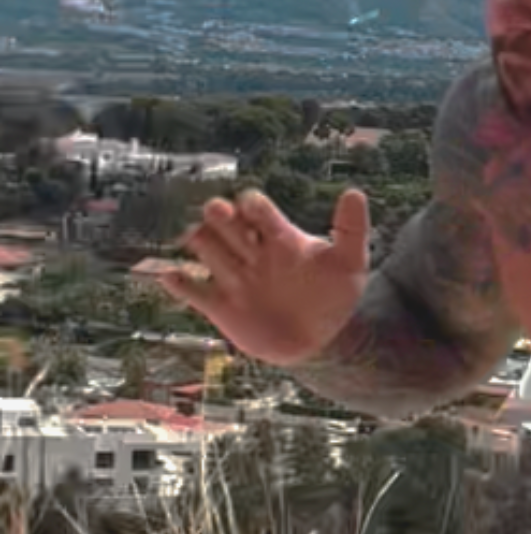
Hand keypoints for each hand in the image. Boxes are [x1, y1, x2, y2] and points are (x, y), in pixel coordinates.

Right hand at [159, 188, 370, 365]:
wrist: (323, 340)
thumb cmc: (335, 295)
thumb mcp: (350, 262)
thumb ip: (352, 229)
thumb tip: (355, 193)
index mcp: (280, 237)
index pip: (257, 209)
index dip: (252, 205)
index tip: (253, 208)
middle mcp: (251, 251)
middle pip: (224, 222)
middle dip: (219, 214)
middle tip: (218, 212)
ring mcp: (234, 277)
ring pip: (204, 247)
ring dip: (199, 240)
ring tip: (197, 239)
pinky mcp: (221, 305)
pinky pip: (192, 290)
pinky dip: (178, 282)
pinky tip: (172, 276)